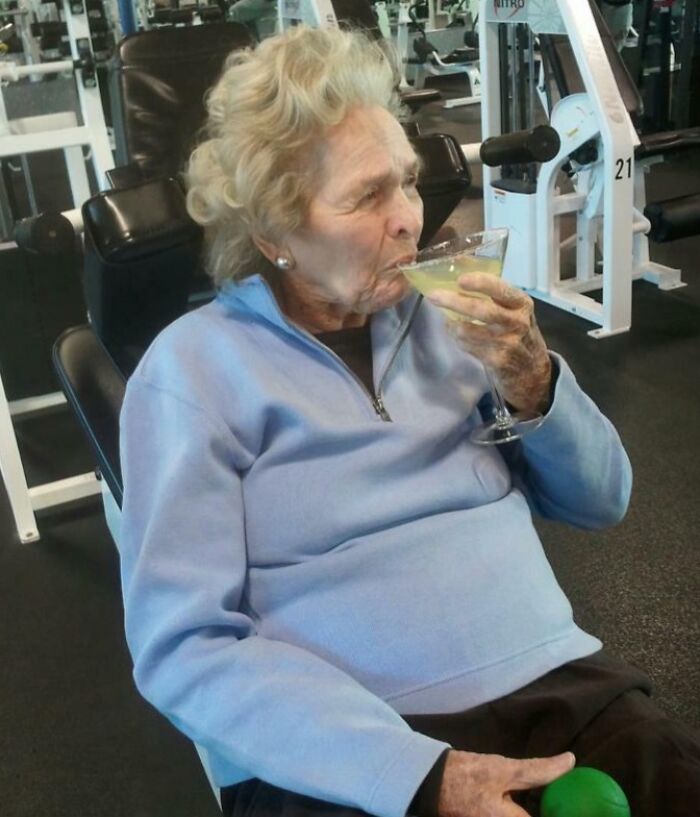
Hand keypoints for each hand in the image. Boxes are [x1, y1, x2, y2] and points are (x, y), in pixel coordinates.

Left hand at [426, 273, 551, 413]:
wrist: (530, 368)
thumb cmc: (516, 330)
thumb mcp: (514, 309)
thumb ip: (493, 294)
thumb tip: (456, 274)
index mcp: (521, 304)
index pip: (501, 289)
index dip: (480, 283)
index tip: (460, 279)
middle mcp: (517, 322)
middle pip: (481, 310)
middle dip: (454, 302)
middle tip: (434, 296)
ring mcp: (507, 343)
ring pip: (469, 330)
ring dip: (452, 324)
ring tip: (445, 317)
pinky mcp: (496, 360)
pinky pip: (467, 346)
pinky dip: (457, 338)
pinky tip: (456, 333)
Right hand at [437, 749, 574, 816]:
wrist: (429, 782)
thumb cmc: (467, 777)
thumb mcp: (503, 770)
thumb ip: (539, 770)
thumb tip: (570, 761)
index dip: (572, 811)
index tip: (593, 808)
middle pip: (543, 815)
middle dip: (560, 807)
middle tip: (583, 801)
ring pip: (531, 815)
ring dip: (547, 806)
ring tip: (567, 799)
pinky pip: (522, 815)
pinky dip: (532, 808)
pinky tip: (542, 799)